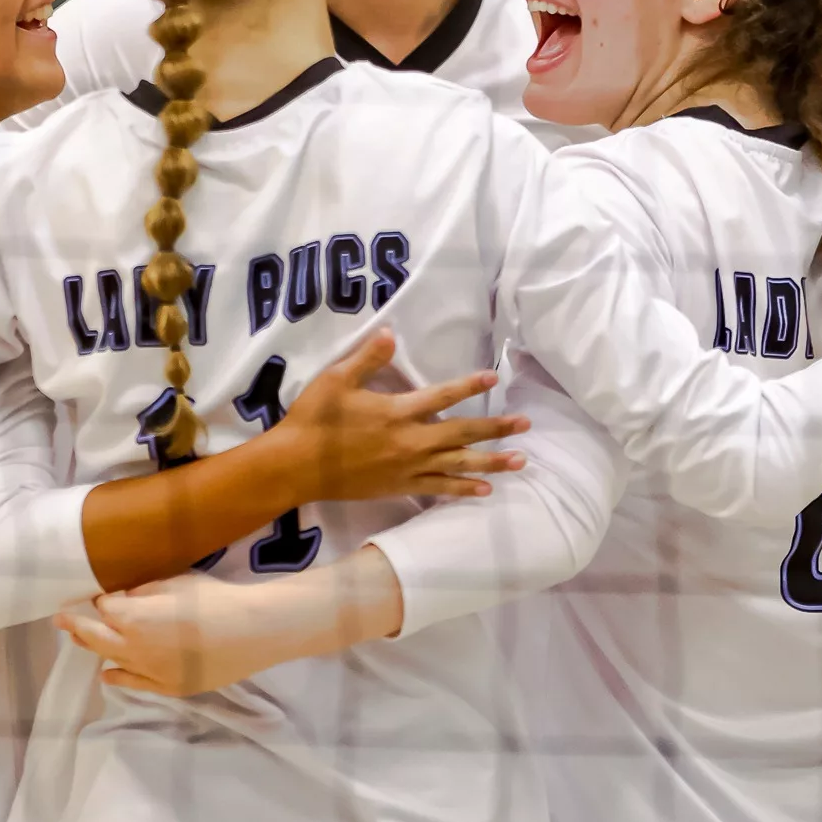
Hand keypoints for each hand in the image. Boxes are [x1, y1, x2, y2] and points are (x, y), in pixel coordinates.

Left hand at [57, 576, 261, 696]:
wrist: (252, 632)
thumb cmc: (215, 599)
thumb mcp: (177, 582)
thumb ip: (144, 591)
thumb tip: (126, 599)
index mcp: (133, 618)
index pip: (104, 608)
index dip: (101, 600)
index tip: (99, 594)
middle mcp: (132, 648)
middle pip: (95, 637)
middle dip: (75, 626)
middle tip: (59, 619)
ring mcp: (149, 672)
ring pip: (111, 660)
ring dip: (93, 648)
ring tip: (78, 640)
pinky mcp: (168, 687)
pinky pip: (134, 684)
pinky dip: (117, 676)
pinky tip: (107, 674)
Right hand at [276, 329, 523, 502]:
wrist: (296, 466)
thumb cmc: (314, 419)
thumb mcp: (336, 380)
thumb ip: (367, 358)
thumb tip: (391, 332)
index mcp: (397, 412)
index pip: (442, 397)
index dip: (469, 386)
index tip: (494, 378)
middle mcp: (409, 441)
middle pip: (462, 433)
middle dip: (496, 428)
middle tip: (525, 424)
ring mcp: (407, 467)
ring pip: (458, 464)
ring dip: (491, 462)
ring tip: (520, 461)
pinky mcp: (400, 486)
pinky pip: (439, 487)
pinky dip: (463, 488)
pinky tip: (485, 489)